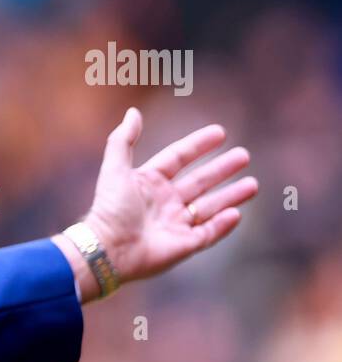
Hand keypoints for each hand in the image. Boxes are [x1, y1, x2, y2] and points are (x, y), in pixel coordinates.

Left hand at [83, 107, 257, 287]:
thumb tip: (133, 112)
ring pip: (209, 207)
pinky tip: (236, 213)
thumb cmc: (110, 209)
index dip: (198, 145)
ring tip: (252, 185)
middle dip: (221, 169)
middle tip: (244, 155)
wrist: (108, 249)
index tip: (220, 132)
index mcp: (149, 182)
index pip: (178, 158)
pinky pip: (208, 233)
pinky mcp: (183, 246)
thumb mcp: (115, 169)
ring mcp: (175, 224)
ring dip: (231, 196)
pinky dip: (223, 224)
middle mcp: (164, 202)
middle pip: (199, 182)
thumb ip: (122, 140)